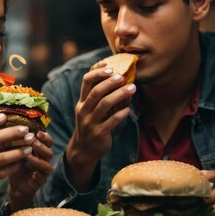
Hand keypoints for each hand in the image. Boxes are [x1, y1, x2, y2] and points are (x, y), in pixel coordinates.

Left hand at [7, 131, 53, 210]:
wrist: (16, 186)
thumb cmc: (15, 165)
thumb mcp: (13, 152)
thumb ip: (15, 142)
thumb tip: (9, 128)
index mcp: (39, 149)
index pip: (47, 140)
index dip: (45, 136)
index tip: (37, 132)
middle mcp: (43, 158)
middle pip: (49, 149)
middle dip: (41, 144)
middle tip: (32, 141)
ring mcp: (43, 170)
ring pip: (47, 162)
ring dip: (38, 158)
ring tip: (28, 154)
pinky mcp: (41, 180)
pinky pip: (43, 175)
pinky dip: (38, 173)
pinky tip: (32, 172)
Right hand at [66, 63, 136, 190]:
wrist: (85, 150)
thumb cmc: (93, 125)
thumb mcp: (92, 111)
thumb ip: (103, 97)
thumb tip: (124, 81)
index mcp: (82, 102)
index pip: (86, 81)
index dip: (97, 71)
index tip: (109, 66)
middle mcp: (84, 110)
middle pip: (95, 91)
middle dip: (109, 82)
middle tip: (122, 76)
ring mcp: (90, 122)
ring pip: (104, 104)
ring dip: (119, 95)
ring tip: (132, 88)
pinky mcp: (99, 133)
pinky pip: (112, 121)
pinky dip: (122, 113)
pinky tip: (129, 110)